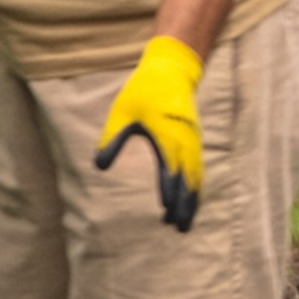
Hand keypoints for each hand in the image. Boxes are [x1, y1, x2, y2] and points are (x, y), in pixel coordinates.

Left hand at [93, 33, 204, 233]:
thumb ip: (113, 139)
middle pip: (189, 178)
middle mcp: (184, 139)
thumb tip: (99, 165)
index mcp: (167, 132)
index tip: (166, 209)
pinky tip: (190, 202)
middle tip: (179, 228)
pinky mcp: (194, 141)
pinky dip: (195, 188)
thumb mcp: (122, 112)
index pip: (171, 166)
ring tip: (184, 223)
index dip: (170, 189)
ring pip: (197, 176)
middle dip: (185, 204)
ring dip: (192, 200)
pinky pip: (198, 169)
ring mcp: (193, 140)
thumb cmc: (144, 90)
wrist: (172, 69)